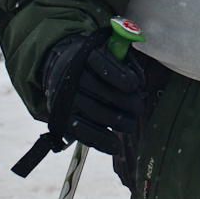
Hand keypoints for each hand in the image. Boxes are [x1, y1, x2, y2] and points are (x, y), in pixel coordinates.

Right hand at [43, 36, 144, 153]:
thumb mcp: (108, 53)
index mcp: (84, 55)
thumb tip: (140, 82)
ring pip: (92, 111)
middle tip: (139, 108)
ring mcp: (64, 98)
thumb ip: (125, 63)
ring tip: (131, 125)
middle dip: (124, 102)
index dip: (119, 74)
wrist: (59, 68)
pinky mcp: (61, 117)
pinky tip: (115, 145)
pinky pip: (81, 131)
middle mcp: (71, 76)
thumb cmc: (94, 62)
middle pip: (99, 90)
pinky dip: (100, 140)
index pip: (100, 63)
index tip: (134, 85)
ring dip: (115, 121)